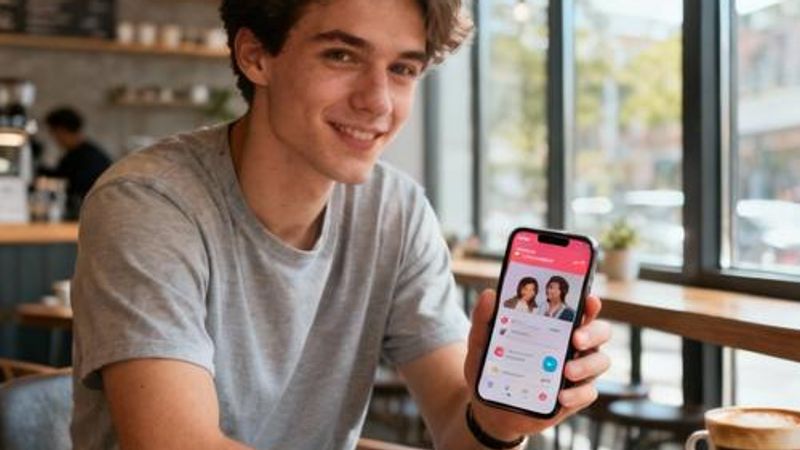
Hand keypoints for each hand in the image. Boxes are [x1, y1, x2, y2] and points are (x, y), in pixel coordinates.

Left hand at [463, 289, 611, 440]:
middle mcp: (573, 345)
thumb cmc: (492, 367)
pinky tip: (562, 396)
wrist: (490, 409)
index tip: (589, 301)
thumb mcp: (482, 342)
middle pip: (600, 332)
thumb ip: (484, 319)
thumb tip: (489, 294)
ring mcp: (577, 371)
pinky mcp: (574, 396)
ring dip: (588, 365)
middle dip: (593, 333)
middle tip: (576, 339)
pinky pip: (588, 392)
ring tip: (567, 371)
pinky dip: (578, 394)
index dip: (590, 304)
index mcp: (556, 326)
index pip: (580, 309)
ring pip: (600, 361)